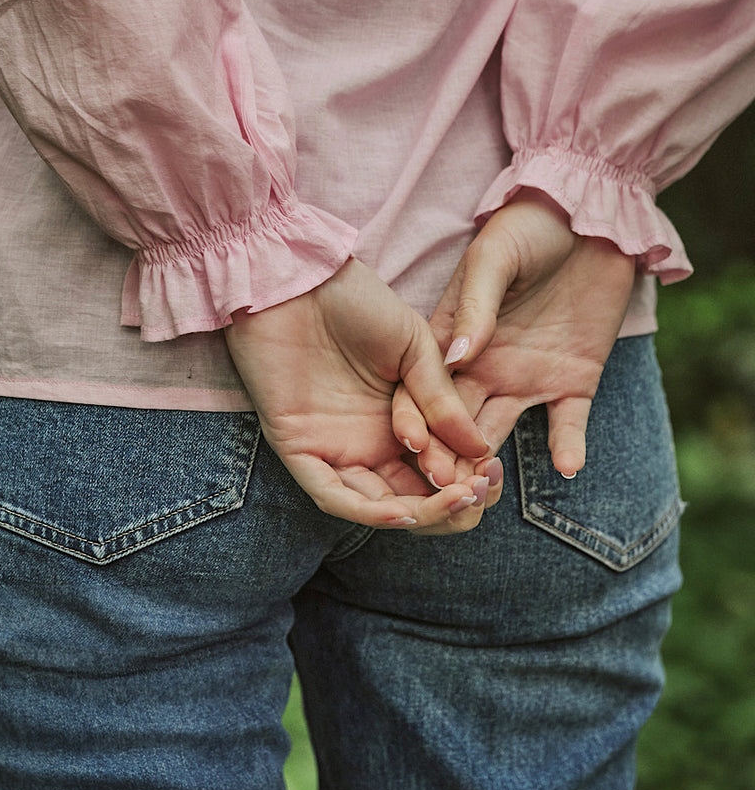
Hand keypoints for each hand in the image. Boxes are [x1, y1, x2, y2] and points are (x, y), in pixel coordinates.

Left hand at [225, 258, 499, 533]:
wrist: (298, 276)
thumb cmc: (355, 301)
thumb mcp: (415, 348)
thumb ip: (443, 399)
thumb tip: (481, 449)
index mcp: (400, 420)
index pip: (439, 471)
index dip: (468, 479)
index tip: (492, 471)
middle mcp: (368, 443)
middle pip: (414, 498)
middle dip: (450, 505)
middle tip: (477, 490)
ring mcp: (333, 448)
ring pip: (378, 506)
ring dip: (419, 513)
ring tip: (454, 500)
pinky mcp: (299, 449)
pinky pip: (334, 497)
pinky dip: (369, 512)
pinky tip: (405, 512)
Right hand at [392, 190, 635, 482]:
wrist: (591, 217)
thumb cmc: (529, 227)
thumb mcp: (496, 257)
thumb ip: (475, 307)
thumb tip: (454, 357)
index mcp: (451, 338)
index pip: (421, 388)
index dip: (414, 417)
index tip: (411, 445)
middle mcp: (483, 367)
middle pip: (453, 422)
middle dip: (444, 457)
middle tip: (442, 489)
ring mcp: (527, 377)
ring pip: (499, 433)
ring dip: (490, 464)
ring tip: (487, 492)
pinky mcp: (573, 380)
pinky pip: (568, 423)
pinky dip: (568, 447)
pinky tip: (568, 467)